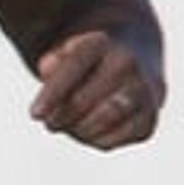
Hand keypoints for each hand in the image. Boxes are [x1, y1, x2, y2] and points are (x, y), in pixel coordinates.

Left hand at [27, 26, 164, 150]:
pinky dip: (95, 141)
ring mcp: (142, 91)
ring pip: (103, 119)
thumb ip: (51, 63)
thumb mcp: (63, 56)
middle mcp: (127, 63)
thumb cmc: (85, 66)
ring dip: (78, 130)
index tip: (35, 115)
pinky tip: (93, 130)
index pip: (74, 66)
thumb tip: (48, 70)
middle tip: (50, 123)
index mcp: (100, 43)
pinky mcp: (148, 120)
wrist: (131, 67)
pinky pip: (113, 140)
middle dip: (60, 117)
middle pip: (83, 100)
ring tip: (72, 125)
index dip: (53, 93)